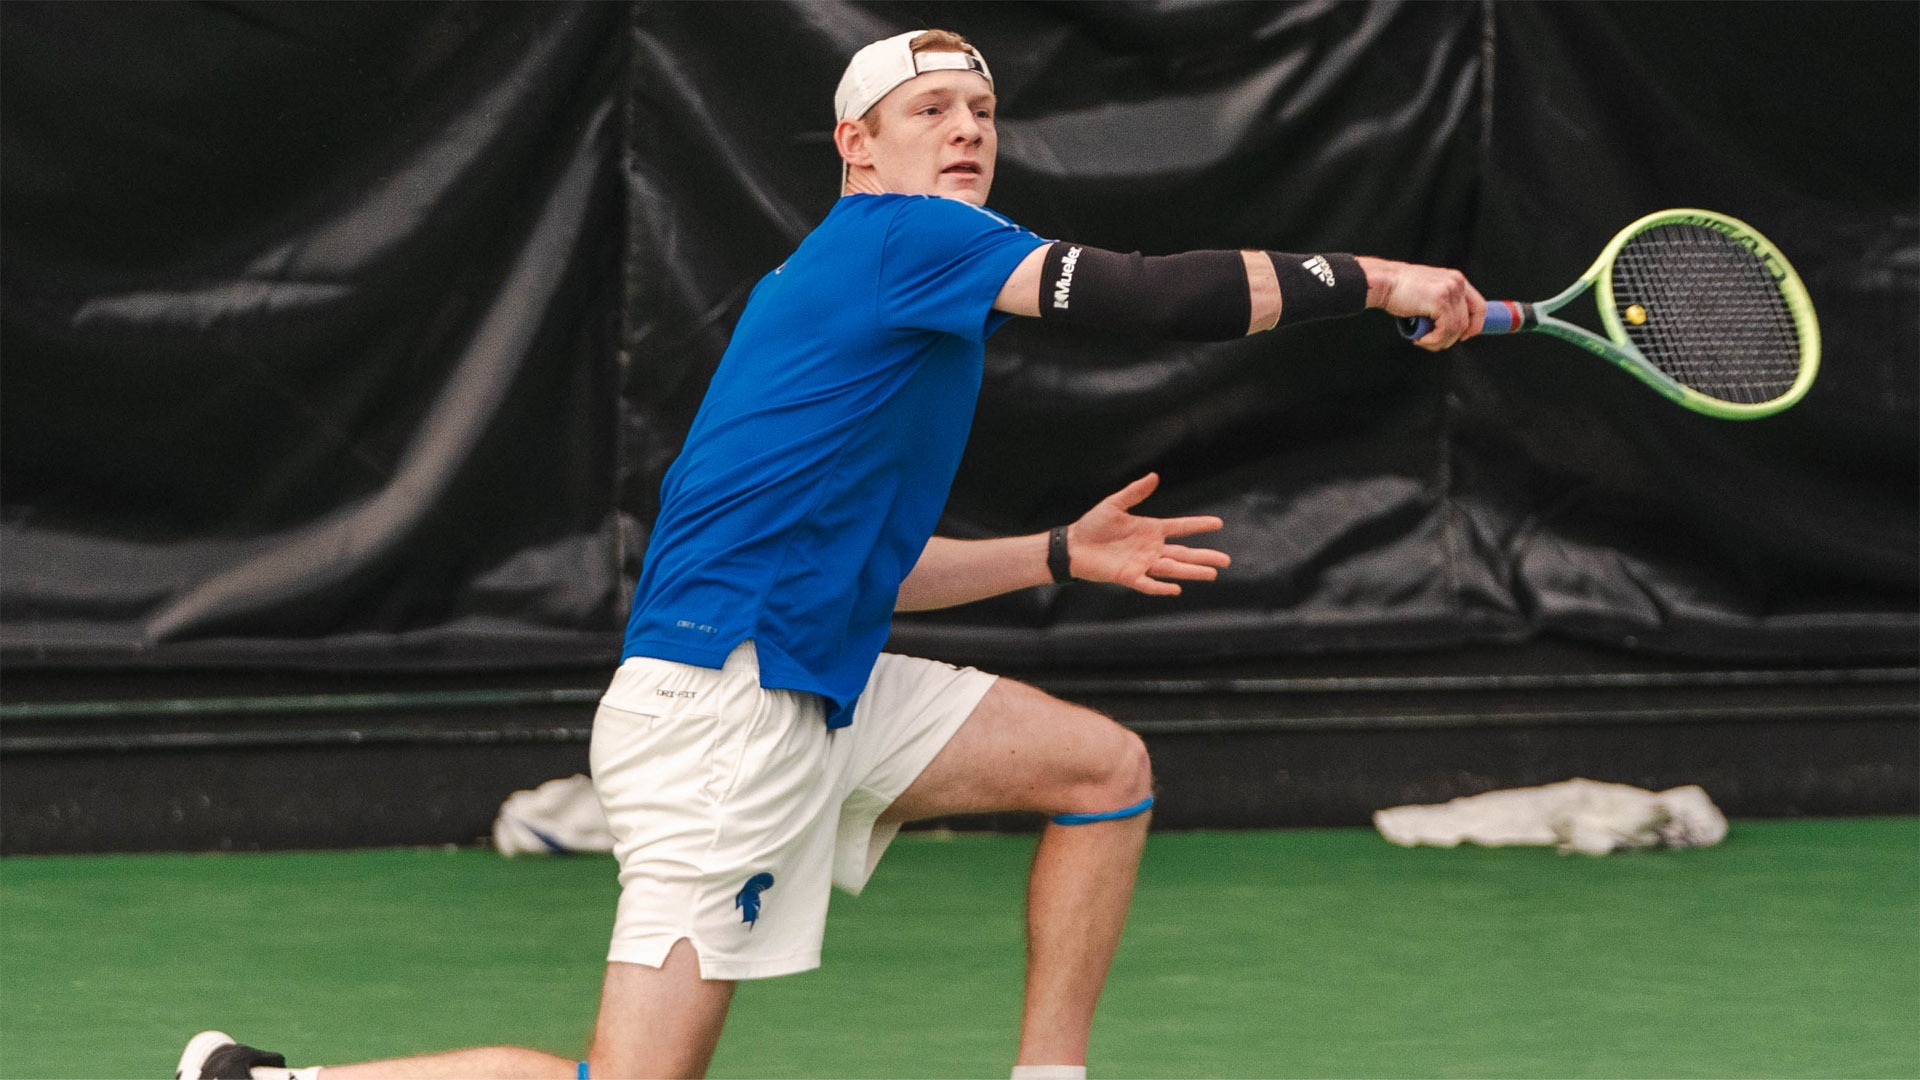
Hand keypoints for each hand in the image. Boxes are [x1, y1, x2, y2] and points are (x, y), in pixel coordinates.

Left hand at [1067, 473, 1230, 596]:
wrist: (1073, 545)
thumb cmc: (1092, 525)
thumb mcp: (1114, 504)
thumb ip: (1135, 492)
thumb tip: (1154, 476)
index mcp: (1150, 530)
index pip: (1180, 527)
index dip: (1199, 525)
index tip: (1218, 523)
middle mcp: (1151, 548)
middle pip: (1183, 553)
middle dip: (1204, 557)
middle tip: (1226, 561)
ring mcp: (1141, 563)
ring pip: (1172, 569)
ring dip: (1191, 572)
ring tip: (1212, 574)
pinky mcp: (1128, 576)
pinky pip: (1148, 584)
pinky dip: (1161, 587)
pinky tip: (1176, 589)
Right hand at [1356, 256, 1485, 350]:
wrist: (1383, 282)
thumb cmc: (1399, 289)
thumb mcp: (1428, 291)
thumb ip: (1442, 302)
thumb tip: (1450, 327)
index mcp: (1456, 279)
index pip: (1479, 306)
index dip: (1474, 326)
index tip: (1463, 337)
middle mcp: (1457, 283)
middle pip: (1468, 321)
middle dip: (1451, 338)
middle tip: (1433, 342)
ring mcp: (1450, 291)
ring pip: (1456, 329)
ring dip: (1439, 341)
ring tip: (1422, 340)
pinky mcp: (1440, 301)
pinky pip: (1445, 330)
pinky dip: (1433, 340)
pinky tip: (1419, 338)